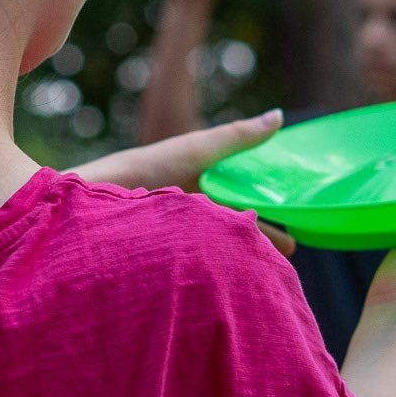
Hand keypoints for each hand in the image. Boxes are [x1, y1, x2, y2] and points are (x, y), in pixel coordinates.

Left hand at [69, 110, 294, 252]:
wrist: (98, 203)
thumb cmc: (148, 169)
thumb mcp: (198, 149)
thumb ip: (237, 137)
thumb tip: (280, 116)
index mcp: (204, 185)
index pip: (247, 198)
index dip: (271, 208)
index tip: (297, 219)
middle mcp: (197, 211)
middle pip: (239, 226)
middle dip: (265, 237)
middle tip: (292, 247)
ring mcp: (186, 235)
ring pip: (226, 246)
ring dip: (248, 254)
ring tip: (271, 268)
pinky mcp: (175, 255)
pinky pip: (208, 263)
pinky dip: (226, 267)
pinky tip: (241, 279)